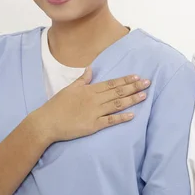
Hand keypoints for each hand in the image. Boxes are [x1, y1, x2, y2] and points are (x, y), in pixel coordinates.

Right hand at [32, 67, 150, 144]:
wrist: (46, 122)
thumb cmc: (57, 105)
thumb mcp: (70, 88)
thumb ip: (82, 80)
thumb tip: (90, 69)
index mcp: (89, 90)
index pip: (112, 83)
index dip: (126, 80)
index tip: (137, 76)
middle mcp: (94, 99)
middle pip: (118, 92)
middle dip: (134, 87)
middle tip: (148, 83)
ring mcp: (94, 112)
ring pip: (117, 104)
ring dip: (132, 99)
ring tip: (144, 95)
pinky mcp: (93, 125)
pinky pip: (110, 121)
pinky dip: (121, 118)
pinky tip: (132, 115)